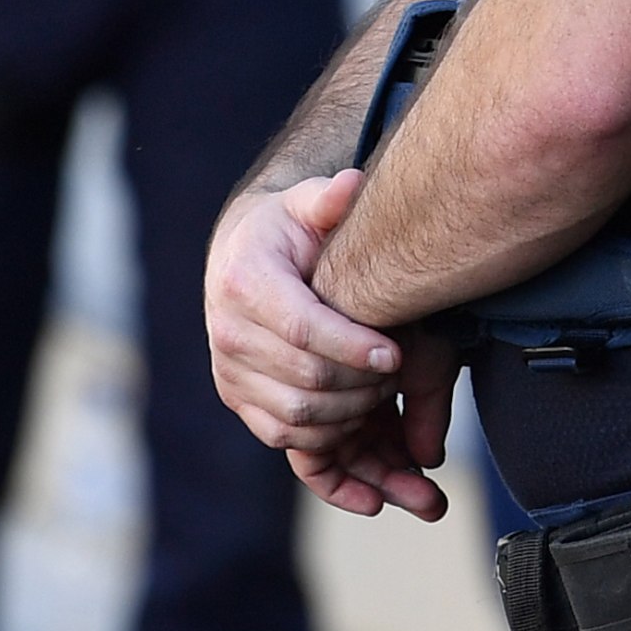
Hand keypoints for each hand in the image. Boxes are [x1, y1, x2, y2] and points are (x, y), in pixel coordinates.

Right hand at [203, 171, 450, 520]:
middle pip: (305, 380)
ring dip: (351, 417)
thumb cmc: (288, 231)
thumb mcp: (307, 205)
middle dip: (362, 385)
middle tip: (403, 376)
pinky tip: (366, 433)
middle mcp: (227, 333)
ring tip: (389, 398)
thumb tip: (352, 187)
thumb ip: (330, 199)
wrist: (243, 258)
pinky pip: (284, 438)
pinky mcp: (239, 400)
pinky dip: (329, 444)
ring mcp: (229, 374)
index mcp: (245, 282)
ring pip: (296, 418)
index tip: (397, 355)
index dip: (353, 347)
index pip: (302, 329)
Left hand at [289, 322, 459, 523]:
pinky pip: (310, 461)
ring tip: (425, 493)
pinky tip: (375, 495)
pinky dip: (339, 482)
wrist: (370, 271)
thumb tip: (429, 460)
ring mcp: (309, 399)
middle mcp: (329, 393)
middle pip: (355, 461)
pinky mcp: (283, 404)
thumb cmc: (395, 307)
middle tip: (433, 505)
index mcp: (355, 383)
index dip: (398, 479)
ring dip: (383, 479)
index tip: (430, 500)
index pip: (367, 449)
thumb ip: (425, 411)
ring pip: (341, 467)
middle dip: (397, 485)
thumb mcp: (425, 363)